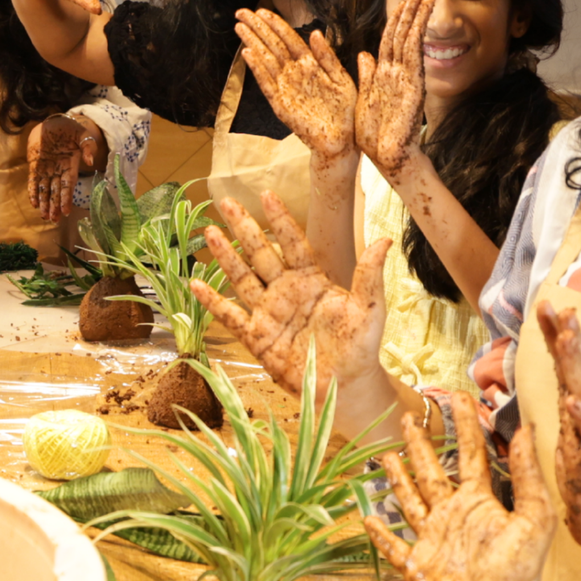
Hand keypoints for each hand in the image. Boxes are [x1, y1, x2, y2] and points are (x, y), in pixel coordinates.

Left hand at [27, 115, 97, 219]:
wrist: (53, 121)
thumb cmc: (69, 128)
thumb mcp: (82, 135)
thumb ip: (88, 147)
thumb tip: (90, 161)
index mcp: (70, 165)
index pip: (68, 185)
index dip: (66, 198)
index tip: (66, 211)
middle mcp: (58, 170)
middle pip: (56, 191)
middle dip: (54, 205)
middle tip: (53, 220)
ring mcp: (46, 168)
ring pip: (44, 189)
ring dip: (44, 203)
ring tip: (44, 217)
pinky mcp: (34, 164)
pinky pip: (33, 180)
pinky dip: (33, 191)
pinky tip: (34, 203)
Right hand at [192, 191, 388, 400]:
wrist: (345, 386)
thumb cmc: (360, 347)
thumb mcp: (369, 308)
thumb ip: (370, 275)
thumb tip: (386, 240)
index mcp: (311, 281)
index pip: (293, 243)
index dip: (280, 220)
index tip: (266, 195)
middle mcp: (286, 292)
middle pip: (260, 253)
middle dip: (243, 228)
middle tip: (226, 202)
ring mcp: (268, 314)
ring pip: (242, 278)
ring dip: (225, 256)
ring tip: (209, 232)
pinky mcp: (257, 339)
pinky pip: (230, 317)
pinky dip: (212, 302)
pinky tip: (195, 284)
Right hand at [234, 7, 354, 164]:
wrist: (342, 139)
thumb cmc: (345, 111)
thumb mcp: (341, 78)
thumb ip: (327, 56)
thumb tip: (315, 33)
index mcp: (311, 65)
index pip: (289, 39)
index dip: (275, 24)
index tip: (261, 10)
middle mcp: (295, 74)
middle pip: (273, 45)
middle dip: (257, 28)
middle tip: (241, 12)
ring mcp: (286, 88)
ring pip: (267, 60)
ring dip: (253, 43)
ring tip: (239, 27)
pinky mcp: (281, 105)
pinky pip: (267, 83)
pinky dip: (258, 69)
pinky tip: (248, 54)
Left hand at [354, 0, 429, 184]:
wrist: (385, 154)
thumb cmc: (373, 132)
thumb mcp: (363, 97)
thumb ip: (366, 74)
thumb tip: (364, 54)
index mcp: (383, 74)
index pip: (390, 39)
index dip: (395, 19)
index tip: (402, 0)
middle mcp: (397, 72)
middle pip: (402, 34)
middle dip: (410, 10)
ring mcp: (406, 77)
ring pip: (410, 40)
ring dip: (416, 17)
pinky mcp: (412, 84)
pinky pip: (413, 55)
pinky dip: (417, 35)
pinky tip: (421, 18)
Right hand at [364, 397, 556, 580]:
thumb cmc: (522, 572)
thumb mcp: (534, 518)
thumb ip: (527, 475)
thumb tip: (524, 429)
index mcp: (479, 502)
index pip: (469, 454)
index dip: (463, 424)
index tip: (456, 395)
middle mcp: (452, 516)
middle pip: (432, 471)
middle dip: (421, 445)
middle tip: (409, 418)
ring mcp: (431, 540)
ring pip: (409, 500)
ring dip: (398, 478)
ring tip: (386, 454)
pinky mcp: (415, 565)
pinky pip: (392, 545)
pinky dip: (378, 533)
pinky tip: (367, 516)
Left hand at [537, 301, 580, 558]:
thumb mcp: (570, 422)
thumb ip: (563, 390)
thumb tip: (552, 355)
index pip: (569, 363)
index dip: (558, 334)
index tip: (546, 305)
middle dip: (572, 339)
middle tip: (562, 310)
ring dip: (579, 367)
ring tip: (569, 341)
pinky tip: (573, 401)